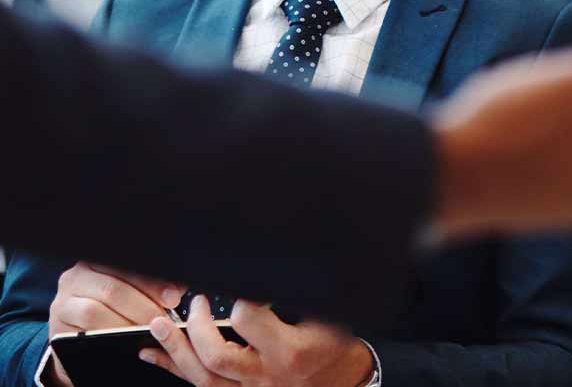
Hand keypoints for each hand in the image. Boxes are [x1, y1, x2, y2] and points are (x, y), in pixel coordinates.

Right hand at [48, 262, 182, 337]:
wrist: (80, 341)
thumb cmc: (112, 312)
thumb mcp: (130, 294)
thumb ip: (150, 287)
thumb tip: (178, 290)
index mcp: (98, 261)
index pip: (128, 266)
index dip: (153, 282)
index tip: (174, 297)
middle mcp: (77, 276)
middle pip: (114, 288)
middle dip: (144, 306)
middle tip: (163, 320)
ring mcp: (64, 301)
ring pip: (96, 310)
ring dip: (126, 323)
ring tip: (146, 331)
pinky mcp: (57, 325)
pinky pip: (84, 329)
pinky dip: (109, 334)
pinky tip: (124, 338)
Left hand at [140, 296, 372, 386]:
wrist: (342, 379)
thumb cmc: (333, 344)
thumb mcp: (326, 314)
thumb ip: (295, 294)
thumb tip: (262, 273)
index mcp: (289, 351)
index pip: (249, 321)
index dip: (240, 298)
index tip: (240, 287)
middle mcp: (265, 376)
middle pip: (217, 358)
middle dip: (197, 327)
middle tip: (196, 302)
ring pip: (202, 378)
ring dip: (175, 350)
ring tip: (157, 326)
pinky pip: (200, 385)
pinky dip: (174, 368)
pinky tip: (153, 354)